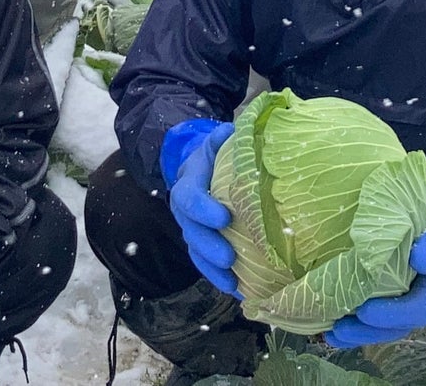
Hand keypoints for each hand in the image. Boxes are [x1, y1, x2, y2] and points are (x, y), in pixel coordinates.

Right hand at [167, 122, 238, 295]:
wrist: (199, 168)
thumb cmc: (213, 155)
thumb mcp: (215, 141)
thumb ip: (222, 137)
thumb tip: (234, 133)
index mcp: (188, 182)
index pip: (189, 197)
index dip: (202, 209)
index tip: (224, 218)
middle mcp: (185, 210)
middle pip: (190, 231)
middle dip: (208, 246)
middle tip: (229, 258)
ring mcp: (192, 229)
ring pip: (196, 252)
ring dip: (212, 270)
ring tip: (233, 283)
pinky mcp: (203, 244)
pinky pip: (207, 264)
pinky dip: (221, 279)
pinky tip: (240, 293)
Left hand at [325, 216, 425, 348]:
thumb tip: (417, 259)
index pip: (411, 311)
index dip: (387, 314)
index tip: (363, 311)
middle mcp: (423, 310)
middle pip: (394, 329)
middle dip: (364, 332)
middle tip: (336, 330)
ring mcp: (410, 311)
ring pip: (385, 330)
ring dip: (358, 334)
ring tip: (330, 334)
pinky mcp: (400, 306)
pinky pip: (380, 321)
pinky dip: (359, 325)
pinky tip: (336, 325)